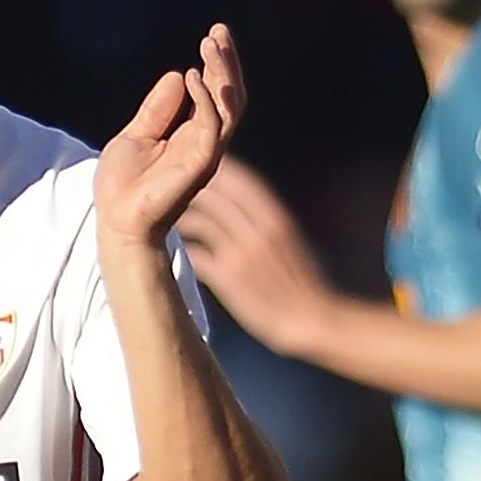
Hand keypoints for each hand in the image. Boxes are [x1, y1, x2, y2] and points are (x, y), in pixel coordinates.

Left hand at [95, 23, 244, 247]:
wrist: (116, 220)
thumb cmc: (124, 185)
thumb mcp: (136, 136)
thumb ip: (158, 109)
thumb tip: (176, 75)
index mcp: (192, 136)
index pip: (216, 95)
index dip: (217, 65)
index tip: (213, 35)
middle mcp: (205, 143)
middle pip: (230, 96)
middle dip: (227, 62)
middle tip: (219, 31)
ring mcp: (205, 153)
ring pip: (228, 107)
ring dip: (222, 73)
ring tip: (211, 43)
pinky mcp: (198, 164)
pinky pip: (210, 126)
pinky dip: (205, 99)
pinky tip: (192, 75)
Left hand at [175, 155, 334, 354]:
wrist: (314, 321)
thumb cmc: (308, 282)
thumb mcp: (294, 240)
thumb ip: (268, 220)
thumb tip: (248, 205)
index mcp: (277, 218)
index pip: (242, 179)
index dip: (218, 166)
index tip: (199, 159)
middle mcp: (258, 231)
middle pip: (214, 194)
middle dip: (188, 186)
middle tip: (170, 184)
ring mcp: (241, 255)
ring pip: (198, 221)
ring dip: (182, 217)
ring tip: (166, 215)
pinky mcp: (228, 280)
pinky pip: (195, 255)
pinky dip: (184, 249)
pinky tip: (179, 248)